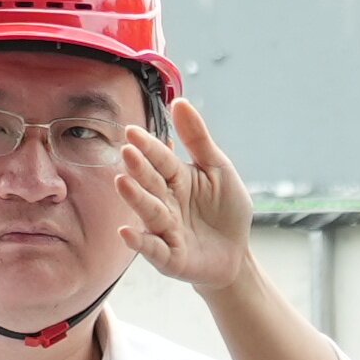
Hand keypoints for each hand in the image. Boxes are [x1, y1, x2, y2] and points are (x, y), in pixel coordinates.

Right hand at [119, 98, 269, 303]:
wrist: (237, 252)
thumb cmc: (225, 209)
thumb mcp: (217, 168)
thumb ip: (197, 139)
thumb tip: (179, 101)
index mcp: (176, 178)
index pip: (161, 160)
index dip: (149, 147)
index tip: (132, 132)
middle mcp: (165, 202)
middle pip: (151, 183)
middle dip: (139, 169)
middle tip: (128, 152)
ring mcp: (165, 230)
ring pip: (149, 212)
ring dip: (135, 198)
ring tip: (123, 182)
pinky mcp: (169, 258)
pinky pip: (153, 249)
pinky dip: (140, 242)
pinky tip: (126, 232)